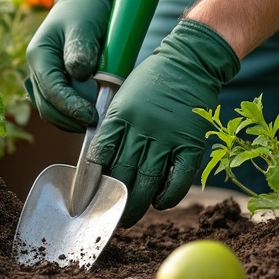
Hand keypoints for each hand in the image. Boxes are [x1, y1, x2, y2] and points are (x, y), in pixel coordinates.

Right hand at [25, 0, 113, 131]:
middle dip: (70, 119)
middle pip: (47, 106)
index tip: (91, 116)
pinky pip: (59, 104)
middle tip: (96, 123)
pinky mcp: (55, 80)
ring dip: (71, 119)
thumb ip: (80, 48)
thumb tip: (79, 74)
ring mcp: (44, 76)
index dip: (70, 108)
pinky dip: (72, 113)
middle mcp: (36, 68)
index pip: (51, 91)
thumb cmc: (84, 8)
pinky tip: (89, 112)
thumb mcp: (84, 24)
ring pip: (51, 109)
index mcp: (39, 55)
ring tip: (95, 120)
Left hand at [87, 19, 240, 225]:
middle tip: (107, 214)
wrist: (190, 61)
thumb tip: (100, 161)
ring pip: (148, 180)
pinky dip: (169, 195)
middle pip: (123, 173)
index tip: (87, 197)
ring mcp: (168, 136)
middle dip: (113, 199)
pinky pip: (179, 177)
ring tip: (129, 217)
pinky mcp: (191, 143)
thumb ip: (113, 126)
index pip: (100, 154)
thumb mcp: (123, 96)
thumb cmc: (152, 80)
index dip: (92, 179)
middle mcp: (142, 127)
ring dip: (137, 203)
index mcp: (121, 115)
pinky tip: (160, 203)